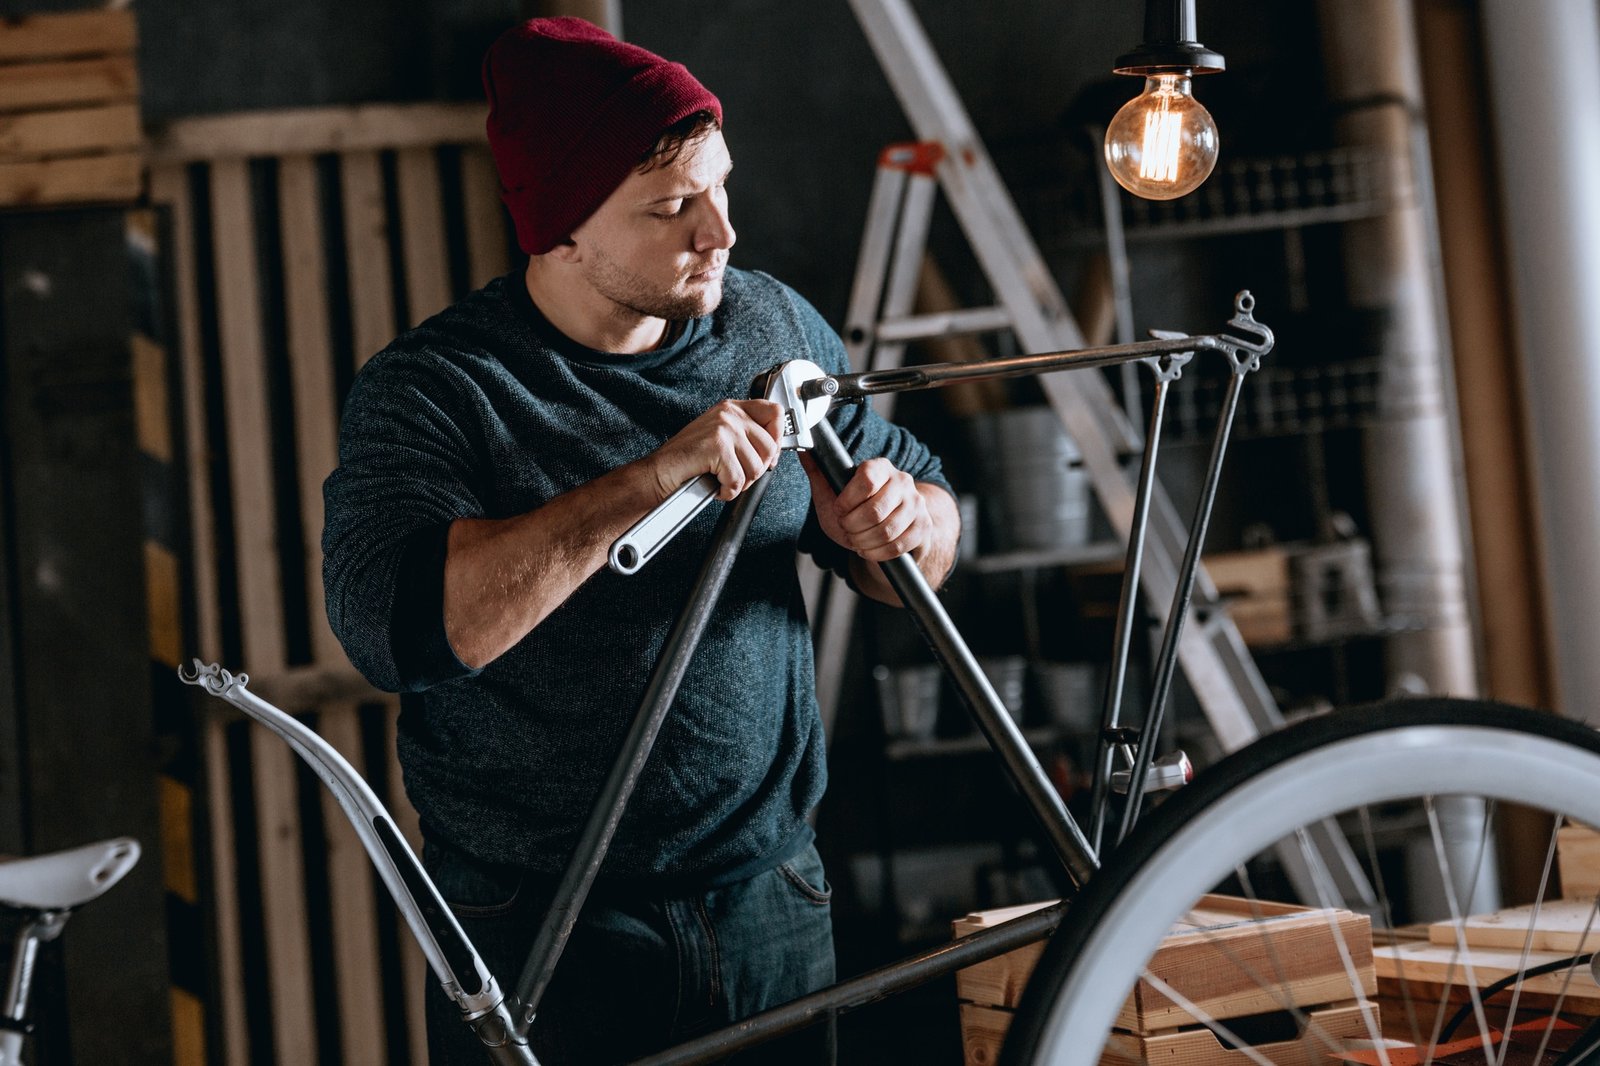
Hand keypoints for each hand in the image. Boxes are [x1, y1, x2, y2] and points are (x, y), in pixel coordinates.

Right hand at [653, 399, 782, 501]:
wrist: (659, 472)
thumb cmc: (687, 461)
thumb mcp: (721, 439)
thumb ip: (746, 436)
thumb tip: (774, 451)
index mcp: (732, 408)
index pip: (775, 412)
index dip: (777, 438)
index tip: (768, 456)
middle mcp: (729, 413)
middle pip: (770, 447)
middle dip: (755, 470)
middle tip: (736, 476)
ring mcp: (723, 428)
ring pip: (756, 467)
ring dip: (740, 483)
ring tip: (722, 479)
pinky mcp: (717, 446)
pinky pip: (738, 480)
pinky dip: (728, 491)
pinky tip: (715, 486)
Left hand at [800, 454, 931, 562]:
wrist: (888, 529)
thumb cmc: (856, 510)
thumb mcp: (833, 493)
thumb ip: (819, 473)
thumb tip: (802, 450)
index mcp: (880, 467)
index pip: (866, 479)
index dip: (847, 501)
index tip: (839, 510)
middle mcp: (902, 481)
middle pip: (875, 510)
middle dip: (853, 527)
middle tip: (847, 529)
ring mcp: (916, 504)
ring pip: (887, 531)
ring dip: (863, 542)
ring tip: (856, 540)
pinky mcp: (923, 526)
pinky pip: (898, 546)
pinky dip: (877, 553)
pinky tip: (868, 549)